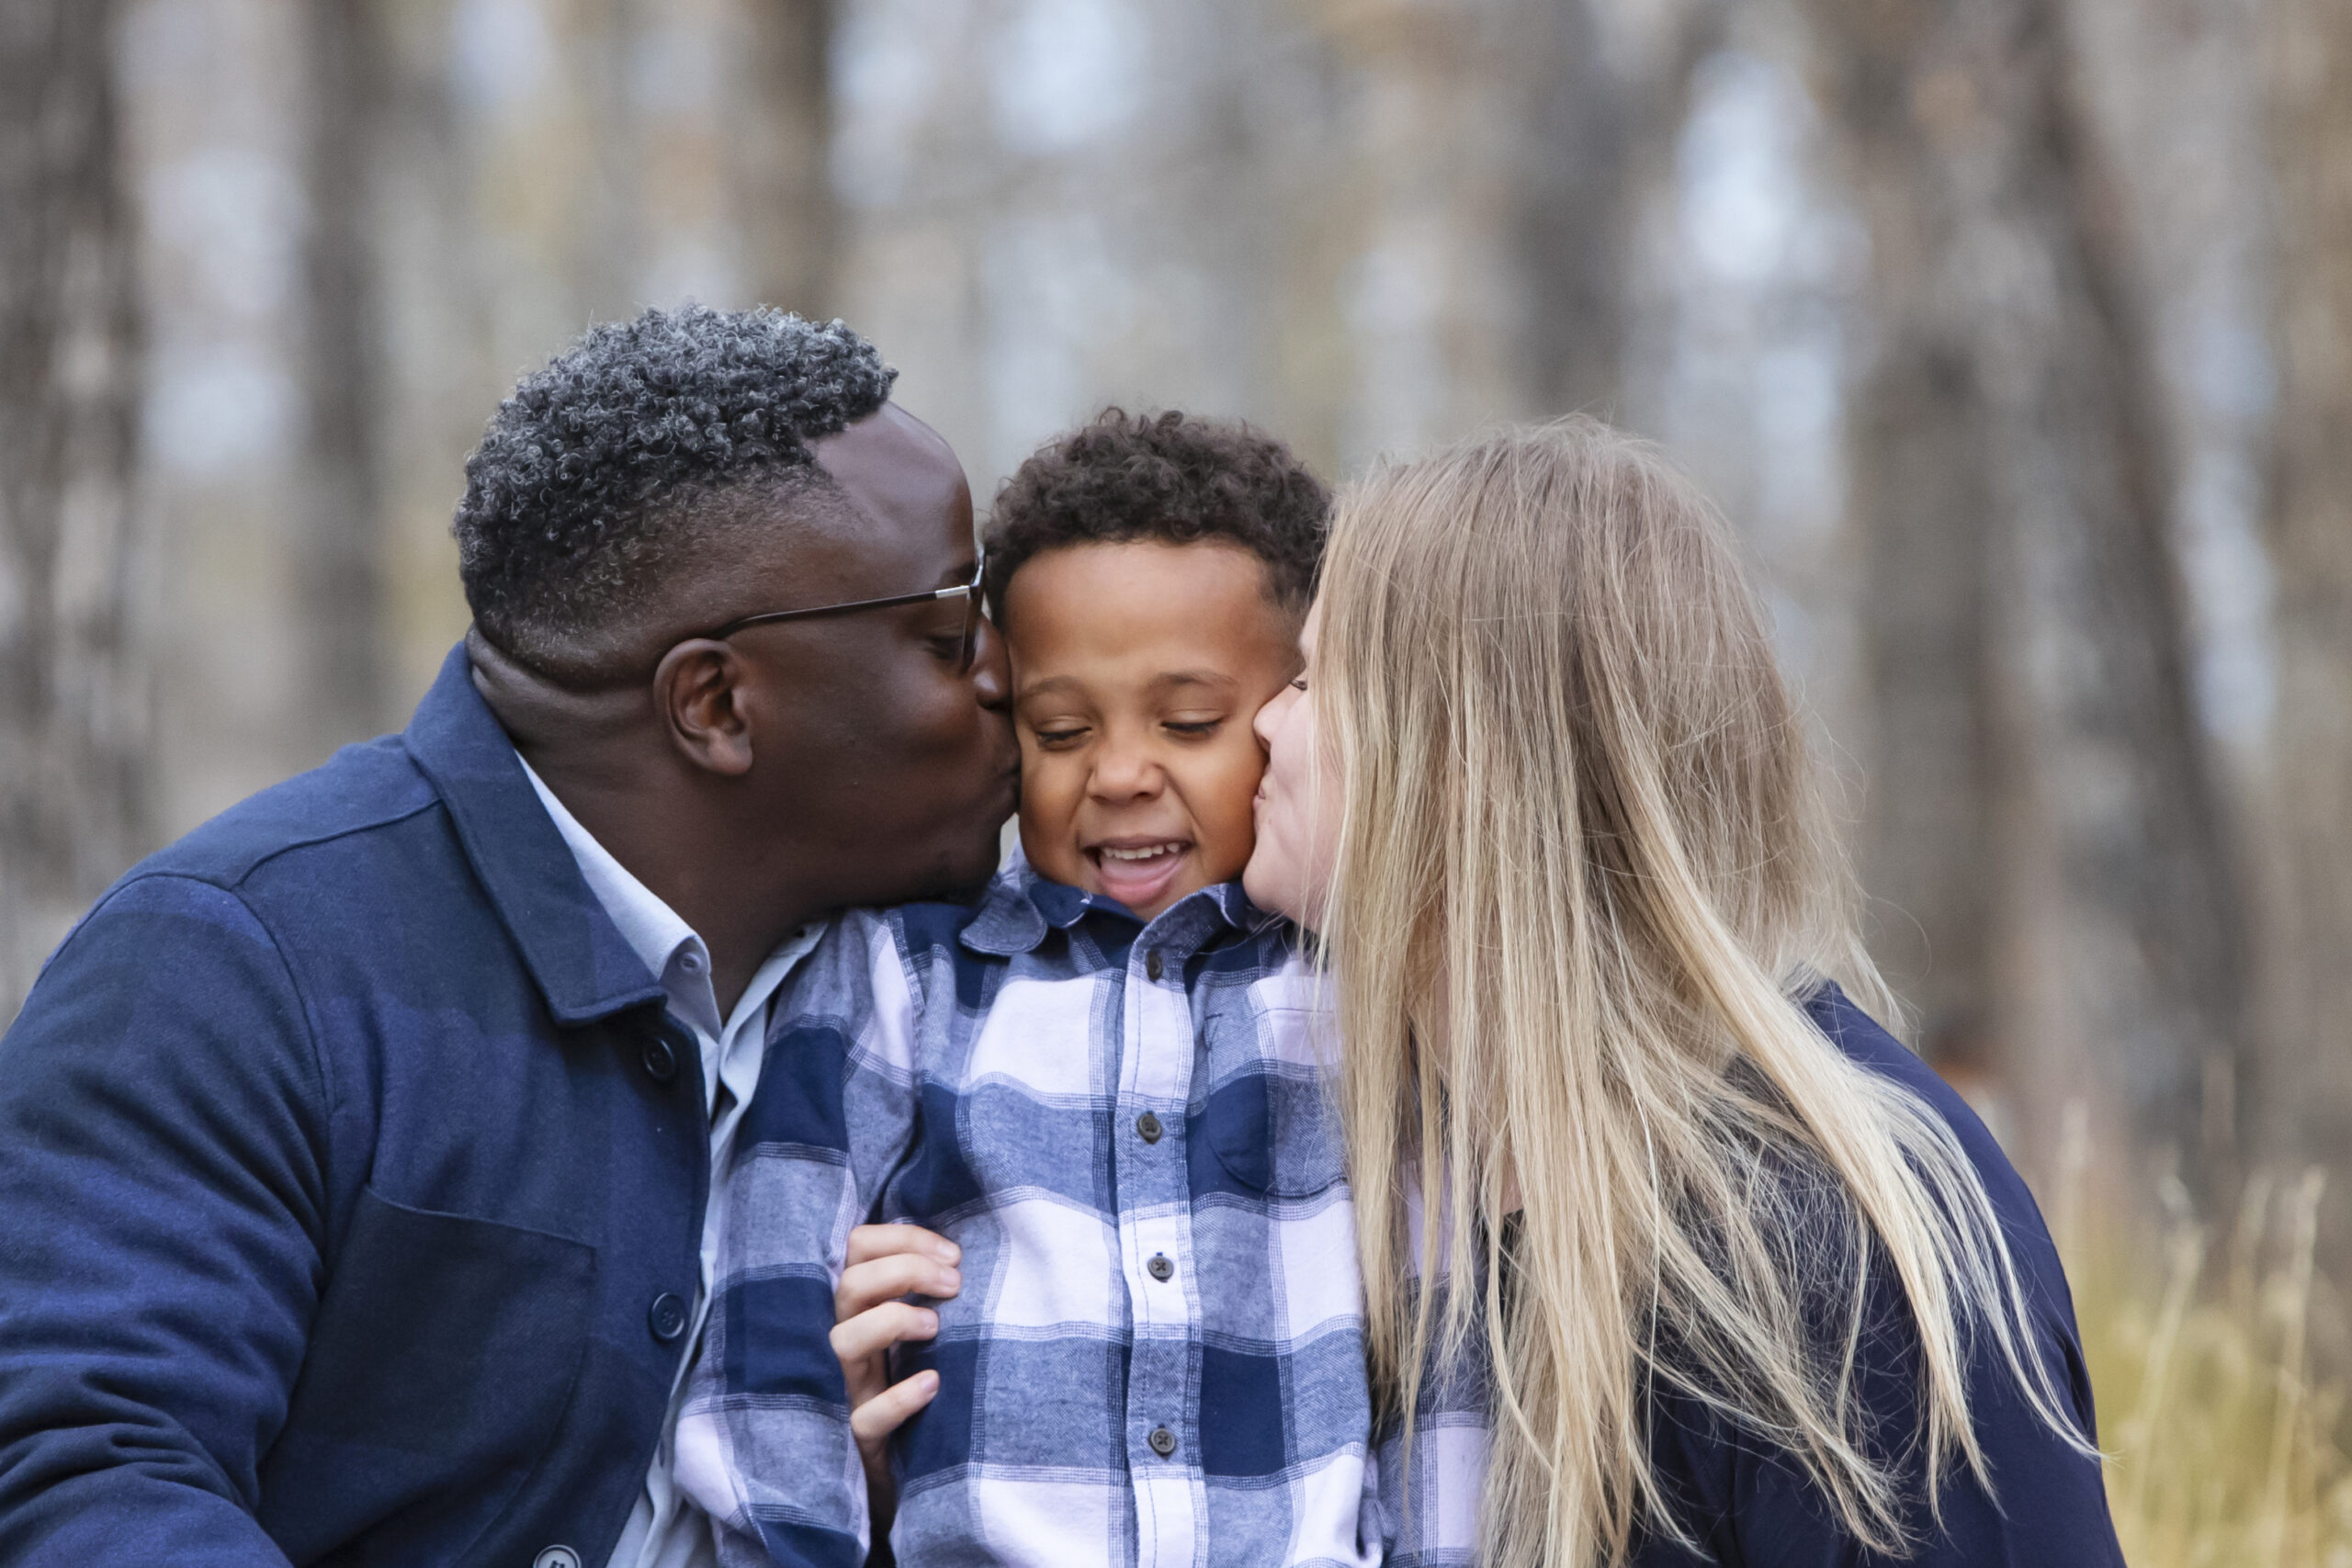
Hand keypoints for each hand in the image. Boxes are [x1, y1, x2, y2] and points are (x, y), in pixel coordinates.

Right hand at [833, 1223, 961, 1534]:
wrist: (915, 1475)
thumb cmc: (921, 1385)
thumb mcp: (921, 1331)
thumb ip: (930, 1289)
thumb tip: (967, 1247)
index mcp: (862, 1310)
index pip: (859, 1247)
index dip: (903, 1238)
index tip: (953, 1254)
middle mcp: (849, 1346)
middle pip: (849, 1286)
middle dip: (905, 1269)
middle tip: (955, 1284)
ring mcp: (850, 1394)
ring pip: (842, 1343)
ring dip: (892, 1321)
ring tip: (935, 1326)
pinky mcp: (861, 1443)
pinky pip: (865, 1419)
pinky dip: (899, 1398)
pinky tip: (932, 1384)